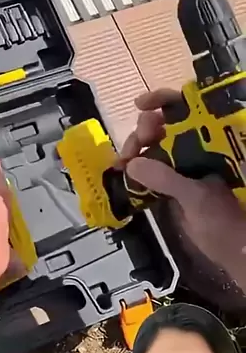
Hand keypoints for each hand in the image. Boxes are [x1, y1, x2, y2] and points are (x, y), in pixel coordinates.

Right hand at [118, 89, 245, 285]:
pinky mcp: (174, 182)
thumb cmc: (226, 221)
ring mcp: (186, 164)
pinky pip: (152, 166)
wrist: (231, 252)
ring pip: (156, 144)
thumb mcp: (196, 197)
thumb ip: (166, 178)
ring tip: (124, 160)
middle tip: (135, 144)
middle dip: (145, 127)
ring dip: (137, 147)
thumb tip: (134, 164)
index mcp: (213, 141)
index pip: (189, 107)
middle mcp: (200, 146)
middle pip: (167, 122)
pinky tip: (122, 170)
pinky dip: (136, 166)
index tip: (141, 105)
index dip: (164, 100)